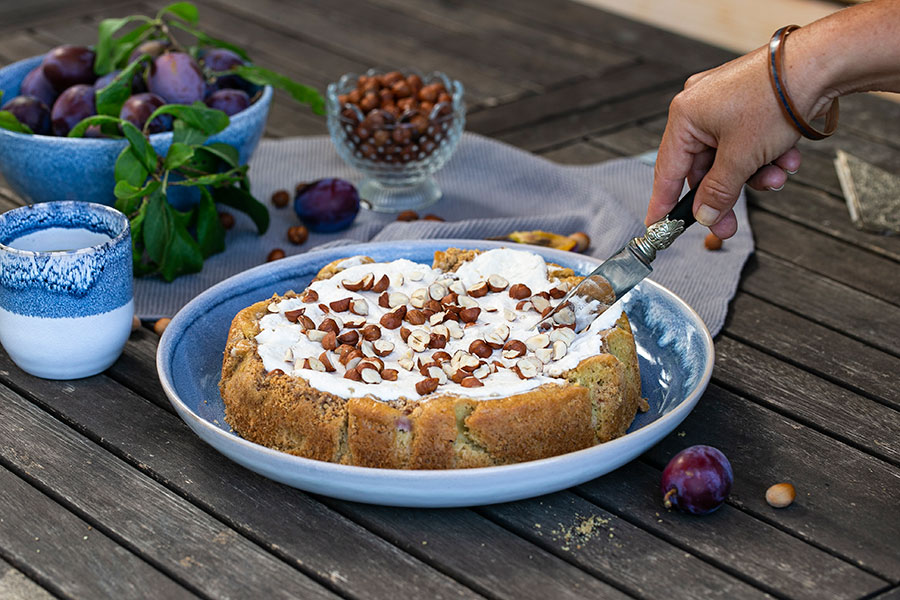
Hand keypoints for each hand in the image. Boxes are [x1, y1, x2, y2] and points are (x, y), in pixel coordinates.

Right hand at [646, 46, 806, 238]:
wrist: (821, 63)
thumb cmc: (775, 99)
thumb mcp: (741, 157)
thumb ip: (718, 191)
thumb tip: (704, 215)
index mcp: (685, 115)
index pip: (668, 170)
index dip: (664, 202)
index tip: (658, 226)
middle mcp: (700, 107)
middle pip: (703, 167)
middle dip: (726, 192)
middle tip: (728, 224)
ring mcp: (725, 103)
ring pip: (730, 157)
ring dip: (753, 174)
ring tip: (776, 177)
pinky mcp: (750, 103)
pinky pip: (747, 141)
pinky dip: (765, 155)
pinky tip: (786, 157)